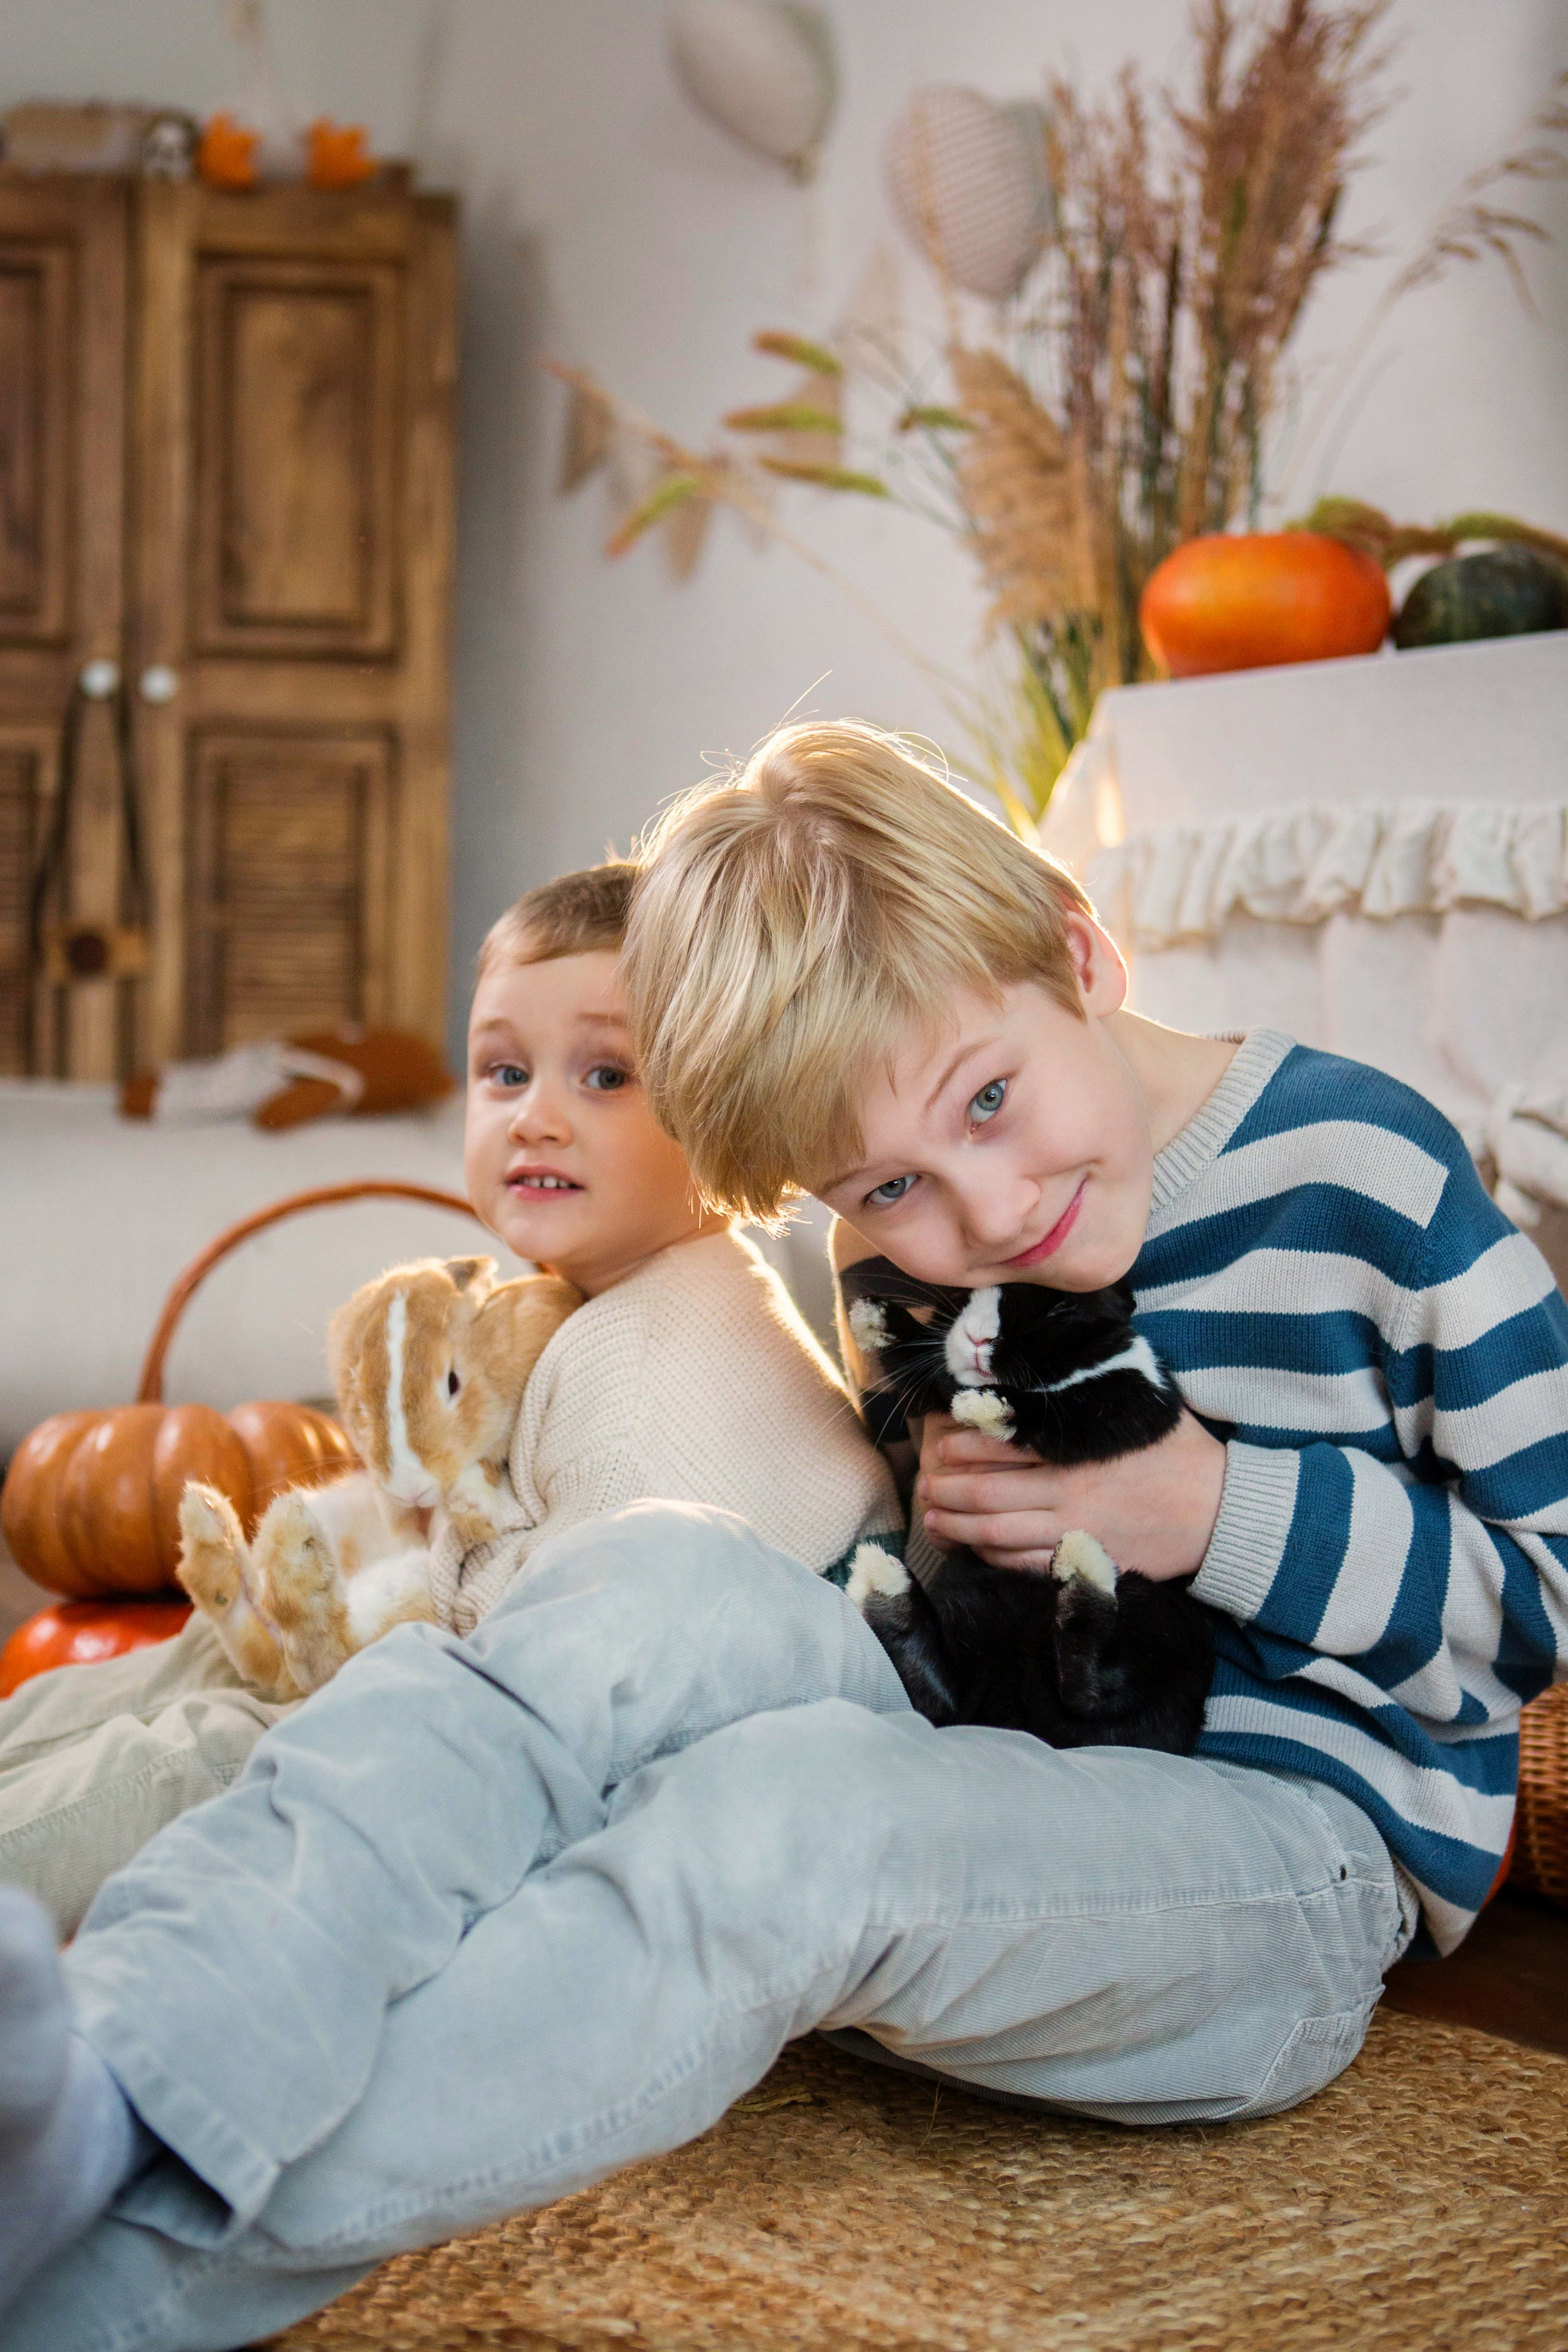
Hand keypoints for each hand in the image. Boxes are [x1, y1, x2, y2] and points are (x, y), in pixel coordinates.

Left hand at [917, 1409, 1227, 1580]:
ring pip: (997, 1532)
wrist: (1222, 1511)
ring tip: (932, 1520)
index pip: (1003, 1443)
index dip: (963, 1445)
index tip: (940, 1443)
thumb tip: (1062, 1355)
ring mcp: (1075, 1530)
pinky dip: (993, 1559)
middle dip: (947, 1490)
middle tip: (924, 1486)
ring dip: (957, 1527)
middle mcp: (1069, 1490)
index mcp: (1078, 1447)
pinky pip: (1025, 1566)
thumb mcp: (1143, 1403)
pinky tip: (974, 1550)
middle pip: (988, 1492)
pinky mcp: (1085, 1561)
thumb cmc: (1180, 1452)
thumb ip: (1096, 1387)